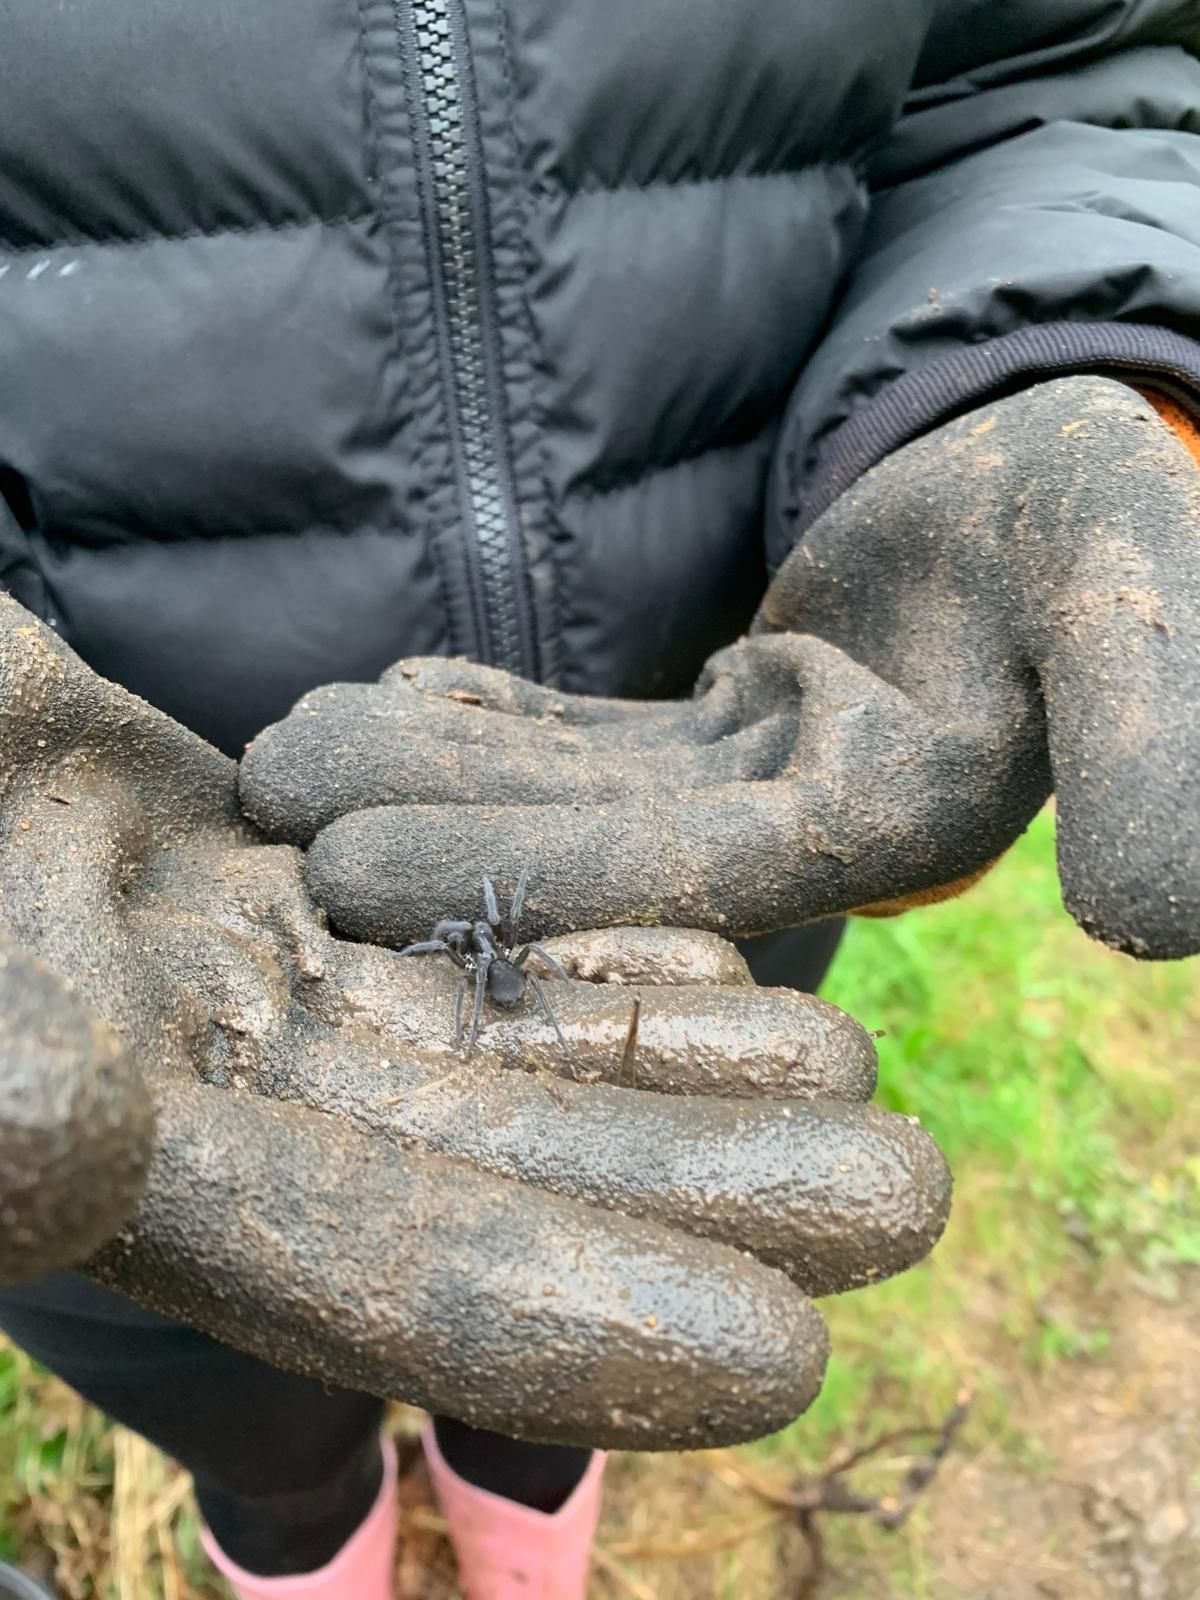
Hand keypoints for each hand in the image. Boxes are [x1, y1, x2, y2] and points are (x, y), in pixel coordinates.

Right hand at [0, 597, 948, 1447]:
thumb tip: (55, 1144)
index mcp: (151, 1181)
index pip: (395, 1280)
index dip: (590, 1321)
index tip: (786, 1355)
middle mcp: (239, 1117)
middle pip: (508, 1172)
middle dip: (706, 1192)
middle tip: (910, 1199)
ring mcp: (276, 1006)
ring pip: (510, 1051)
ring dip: (686, 1066)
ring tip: (863, 1070)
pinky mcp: (298, 907)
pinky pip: (467, 941)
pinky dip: (590, 953)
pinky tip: (721, 950)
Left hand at [240, 376, 1197, 959]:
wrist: (1067, 455)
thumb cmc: (1113, 516)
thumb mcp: (1144, 607)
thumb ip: (1155, 749)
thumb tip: (1161, 918)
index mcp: (898, 823)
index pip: (694, 874)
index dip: (528, 877)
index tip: (358, 869)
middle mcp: (814, 820)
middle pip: (598, 839)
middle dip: (432, 826)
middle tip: (266, 813)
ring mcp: (766, 771)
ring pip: (578, 782)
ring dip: (435, 769)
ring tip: (286, 756)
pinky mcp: (736, 719)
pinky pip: (599, 730)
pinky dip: (496, 718)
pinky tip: (390, 699)